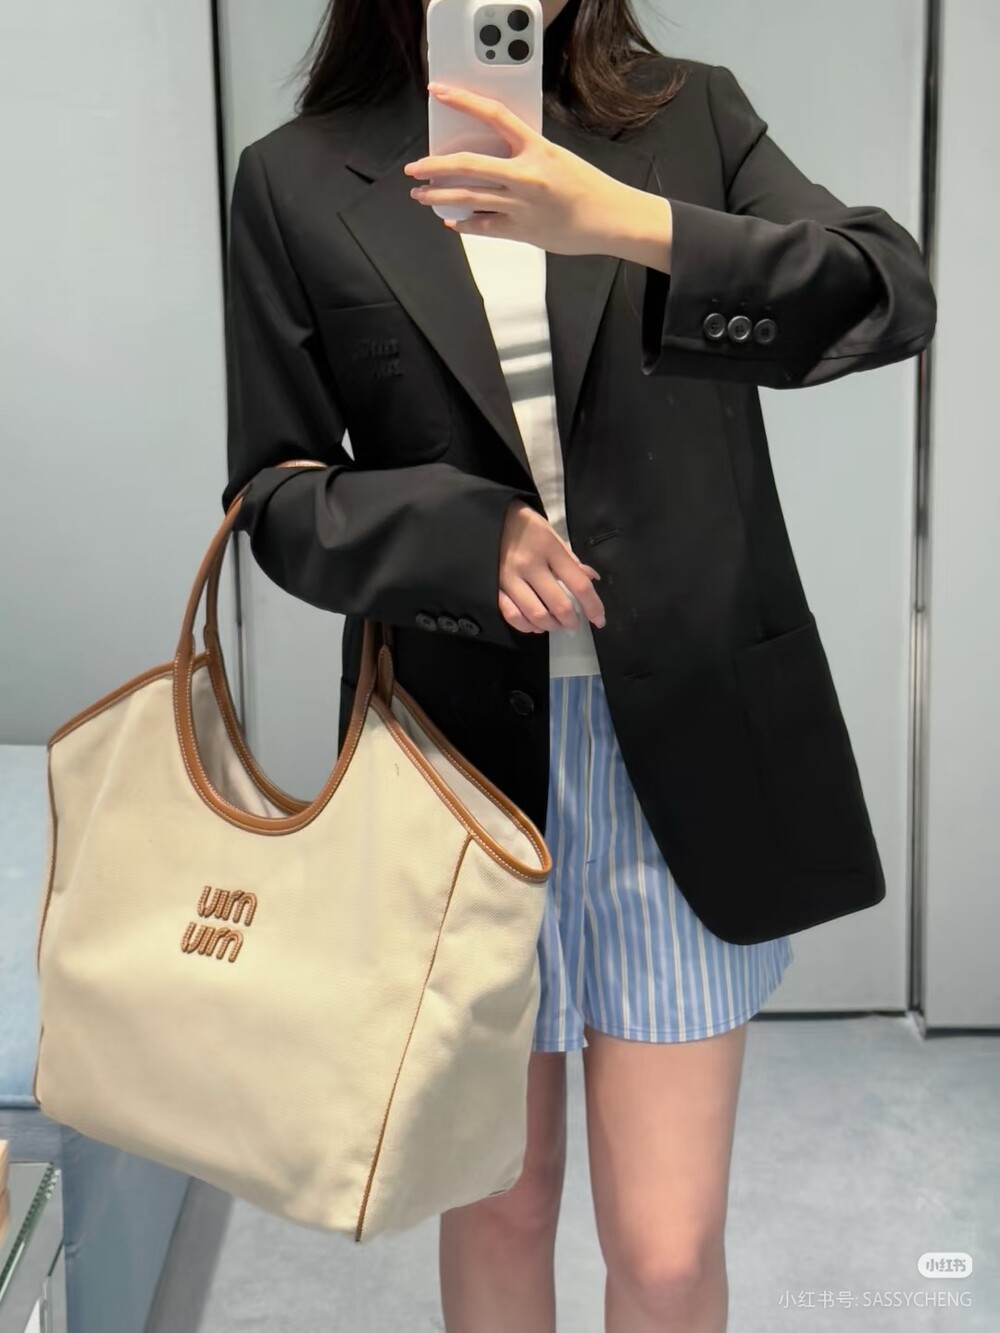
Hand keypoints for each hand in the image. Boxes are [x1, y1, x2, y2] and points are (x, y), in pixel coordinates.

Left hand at [403, 82, 632, 254]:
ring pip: (468, 198)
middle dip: (434, 166)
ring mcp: (520, 205)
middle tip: (414, 168)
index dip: (463, 101)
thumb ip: (525, 155)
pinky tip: (452, 222)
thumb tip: (494, 157)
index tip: (439, 93)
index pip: (493, 116)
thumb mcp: (556, 157)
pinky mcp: (520, 230)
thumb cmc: (588, 188)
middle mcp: (524, 175)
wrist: (609, 219)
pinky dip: (464, 224)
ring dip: (439, 197)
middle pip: (467, 165)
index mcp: (535, 148)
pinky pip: (483, 226)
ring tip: (422, 196)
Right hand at [498, 500, 604, 633]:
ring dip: (552, 626)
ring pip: (536, 615)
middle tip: (575, 624)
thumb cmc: (525, 525)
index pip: (578, 584)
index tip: (599, 620)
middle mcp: (530, 565)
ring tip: (557, 624)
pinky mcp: (494, 587)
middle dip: (572, 621)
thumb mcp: (552, 534)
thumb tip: (592, 579)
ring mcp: (510, 578)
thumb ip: (571, 559)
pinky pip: (512, 615)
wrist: (490, 518)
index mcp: (550, 549)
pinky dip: (527, 626)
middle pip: (559, 605)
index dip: (593, 606)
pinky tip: (535, 625)